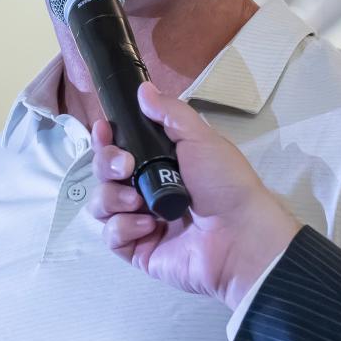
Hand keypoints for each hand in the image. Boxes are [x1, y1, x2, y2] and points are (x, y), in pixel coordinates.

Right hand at [90, 82, 299, 308]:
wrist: (239, 234)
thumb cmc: (225, 184)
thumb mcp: (201, 139)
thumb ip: (170, 113)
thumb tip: (144, 89)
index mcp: (160, 165)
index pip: (119, 149)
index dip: (106, 139)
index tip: (103, 129)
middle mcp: (146, 191)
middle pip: (104, 174)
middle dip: (106, 165)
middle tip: (126, 166)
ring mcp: (140, 221)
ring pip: (101, 205)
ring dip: (112, 197)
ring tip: (137, 201)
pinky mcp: (138, 250)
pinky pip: (110, 236)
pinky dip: (123, 227)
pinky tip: (148, 225)